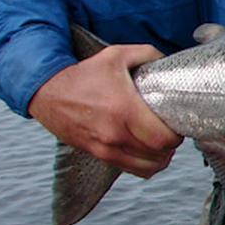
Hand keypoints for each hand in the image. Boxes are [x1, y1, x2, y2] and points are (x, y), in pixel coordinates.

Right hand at [29, 44, 181, 177]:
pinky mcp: (98, 154)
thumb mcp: (117, 55)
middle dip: (171, 145)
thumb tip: (167, 61)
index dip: (176, 134)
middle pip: (158, 154)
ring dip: (161, 158)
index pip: (162, 138)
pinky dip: (145, 165)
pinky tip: (148, 152)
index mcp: (124, 109)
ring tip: (161, 143)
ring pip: (147, 167)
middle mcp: (115, 133)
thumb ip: (148, 54)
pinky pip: (131, 170)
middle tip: (172, 132)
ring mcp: (105, 148)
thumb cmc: (84, 74)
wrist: (47, 91)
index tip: (177, 124)